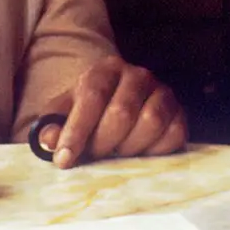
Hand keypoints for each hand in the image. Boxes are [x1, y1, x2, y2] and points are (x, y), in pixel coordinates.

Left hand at [34, 56, 185, 168]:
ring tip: (116, 151)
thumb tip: (50, 141)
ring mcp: (163, 93)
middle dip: (102, 143)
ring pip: (151, 123)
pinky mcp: (180, 113)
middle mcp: (138, 75)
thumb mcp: (64, 113)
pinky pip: (174, 135)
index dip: (77, 131)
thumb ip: (53, 125)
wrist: (118, 105)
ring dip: (129, 147)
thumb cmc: (88, 111)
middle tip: (94, 155)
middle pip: (122, 113)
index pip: (92, 97)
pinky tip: (139, 152)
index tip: (64, 159)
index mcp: (106, 69)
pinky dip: (155, 150)